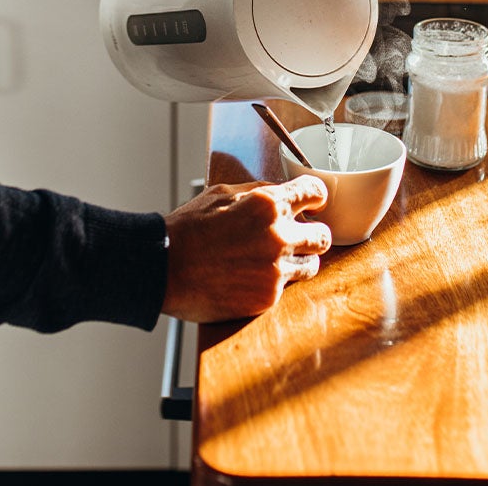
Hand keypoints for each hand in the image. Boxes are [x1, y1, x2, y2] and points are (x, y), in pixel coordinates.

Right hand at [161, 176, 330, 322]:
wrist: (164, 268)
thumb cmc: (188, 229)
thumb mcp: (221, 193)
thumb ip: (258, 192)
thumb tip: (280, 191)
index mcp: (268, 204)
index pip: (315, 192)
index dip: (316, 197)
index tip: (313, 203)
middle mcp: (278, 235)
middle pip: (323, 235)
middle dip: (313, 234)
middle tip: (299, 237)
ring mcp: (275, 268)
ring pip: (313, 264)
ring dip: (300, 261)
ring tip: (276, 261)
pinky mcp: (268, 296)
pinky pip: (288, 287)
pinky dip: (275, 282)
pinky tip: (253, 278)